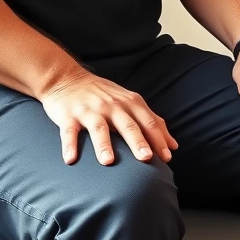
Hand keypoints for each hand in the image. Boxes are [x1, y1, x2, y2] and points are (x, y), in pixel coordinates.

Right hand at [40, 72, 177, 165]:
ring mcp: (89, 110)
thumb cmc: (103, 94)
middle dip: (138, 141)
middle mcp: (111, 106)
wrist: (66, 78)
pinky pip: (69, 132)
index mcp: (129, 103)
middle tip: (146, 158)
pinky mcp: (68, 115)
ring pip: (99, 128)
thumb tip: (173, 145)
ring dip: (104, 145)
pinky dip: (69, 145)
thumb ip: (152, 121)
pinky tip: (70, 160)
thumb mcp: (130, 102)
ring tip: (108, 162)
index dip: (159, 139)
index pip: (148, 122)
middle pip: (127, 125)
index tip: (167, 158)